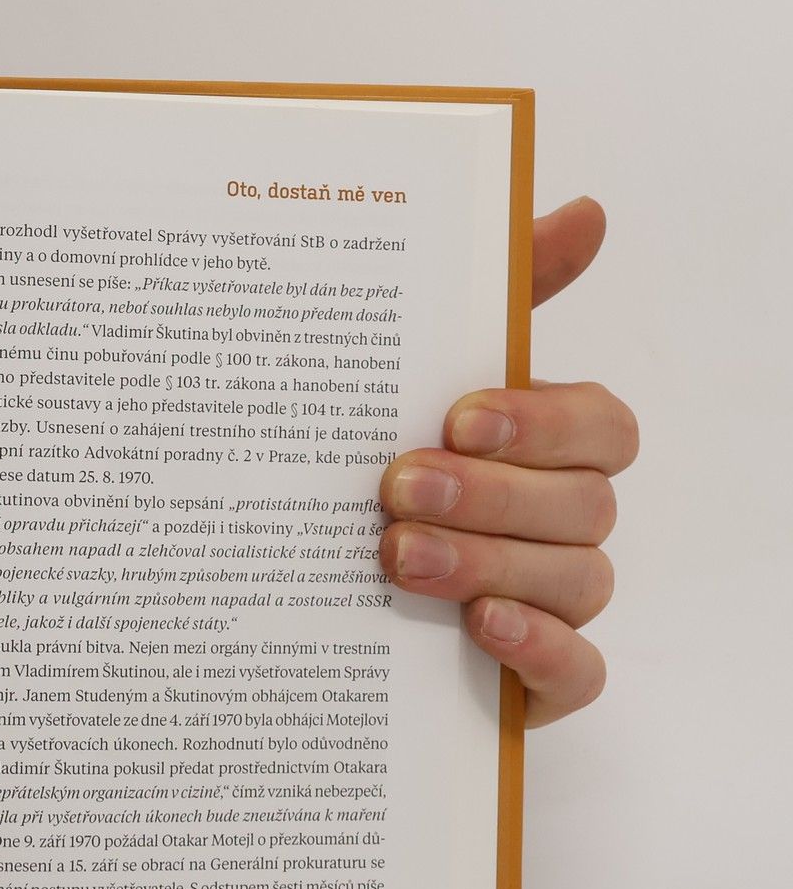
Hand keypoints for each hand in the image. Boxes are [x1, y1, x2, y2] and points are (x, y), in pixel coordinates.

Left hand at [379, 196, 637, 726]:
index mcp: (544, 444)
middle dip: (493, 495)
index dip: (544, 420)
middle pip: (585, 505)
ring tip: (398, 555)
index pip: (602, 424)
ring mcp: (554, 600)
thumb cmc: (369, 459)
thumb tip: (586, 210)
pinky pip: (579, 673)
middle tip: (398, 487)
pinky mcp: (536, 678)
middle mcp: (561, 520)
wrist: (285, 582)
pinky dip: (537, 649)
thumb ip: (494, 295)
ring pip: (578, 582)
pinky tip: (479, 624)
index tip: (456, 414)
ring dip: (490, 562)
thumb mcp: (404, 372)